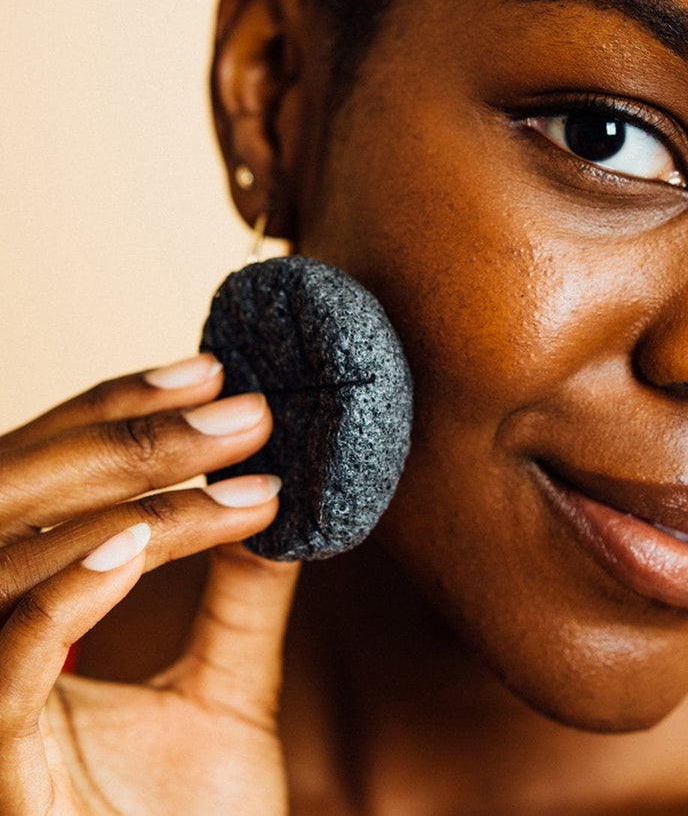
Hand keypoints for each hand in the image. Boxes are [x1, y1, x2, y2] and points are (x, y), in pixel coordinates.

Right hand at [0, 355, 300, 814]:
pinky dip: (63, 597)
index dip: (115, 418)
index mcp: (22, 621)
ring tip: (230, 460)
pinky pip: (5, 664)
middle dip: (125, 437)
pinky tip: (134, 543)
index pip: (49, 487)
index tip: (210, 373)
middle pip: (18, 499)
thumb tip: (285, 501)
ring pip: (14, 564)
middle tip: (238, 402)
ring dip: (128, 505)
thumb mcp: (226, 686)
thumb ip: (242, 597)